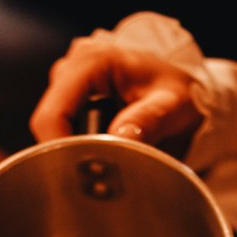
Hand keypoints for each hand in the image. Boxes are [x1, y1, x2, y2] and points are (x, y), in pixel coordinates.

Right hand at [29, 38, 203, 157]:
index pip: (52, 114)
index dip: (59, 149)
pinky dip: (81, 143)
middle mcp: (75, 63)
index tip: (81, 175)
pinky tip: (104, 149)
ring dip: (77, 146)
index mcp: (93, 61)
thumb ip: (149, 120)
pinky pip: (64, 125)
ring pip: (55, 125)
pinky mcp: (74, 93)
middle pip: (49, 121)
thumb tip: (119, 138)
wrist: (187, 88)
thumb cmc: (181, 93)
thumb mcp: (175, 105)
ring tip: (108, 157)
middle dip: (71, 150)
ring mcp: (71, 78)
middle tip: (101, 171)